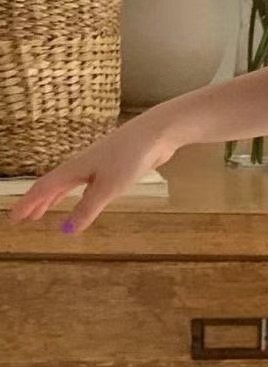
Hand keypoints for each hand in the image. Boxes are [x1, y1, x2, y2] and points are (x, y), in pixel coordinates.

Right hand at [6, 109, 181, 234]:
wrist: (154, 135)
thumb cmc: (129, 158)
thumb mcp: (107, 188)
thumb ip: (87, 208)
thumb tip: (66, 231)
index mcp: (73, 170)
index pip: (43, 190)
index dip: (27, 205)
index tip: (13, 219)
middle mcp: (79, 167)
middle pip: (51, 187)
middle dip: (35, 203)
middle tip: (22, 219)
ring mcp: (94, 166)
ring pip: (66, 186)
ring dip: (52, 199)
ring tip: (41, 212)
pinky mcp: (109, 168)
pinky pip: (82, 185)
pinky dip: (73, 195)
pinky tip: (78, 198)